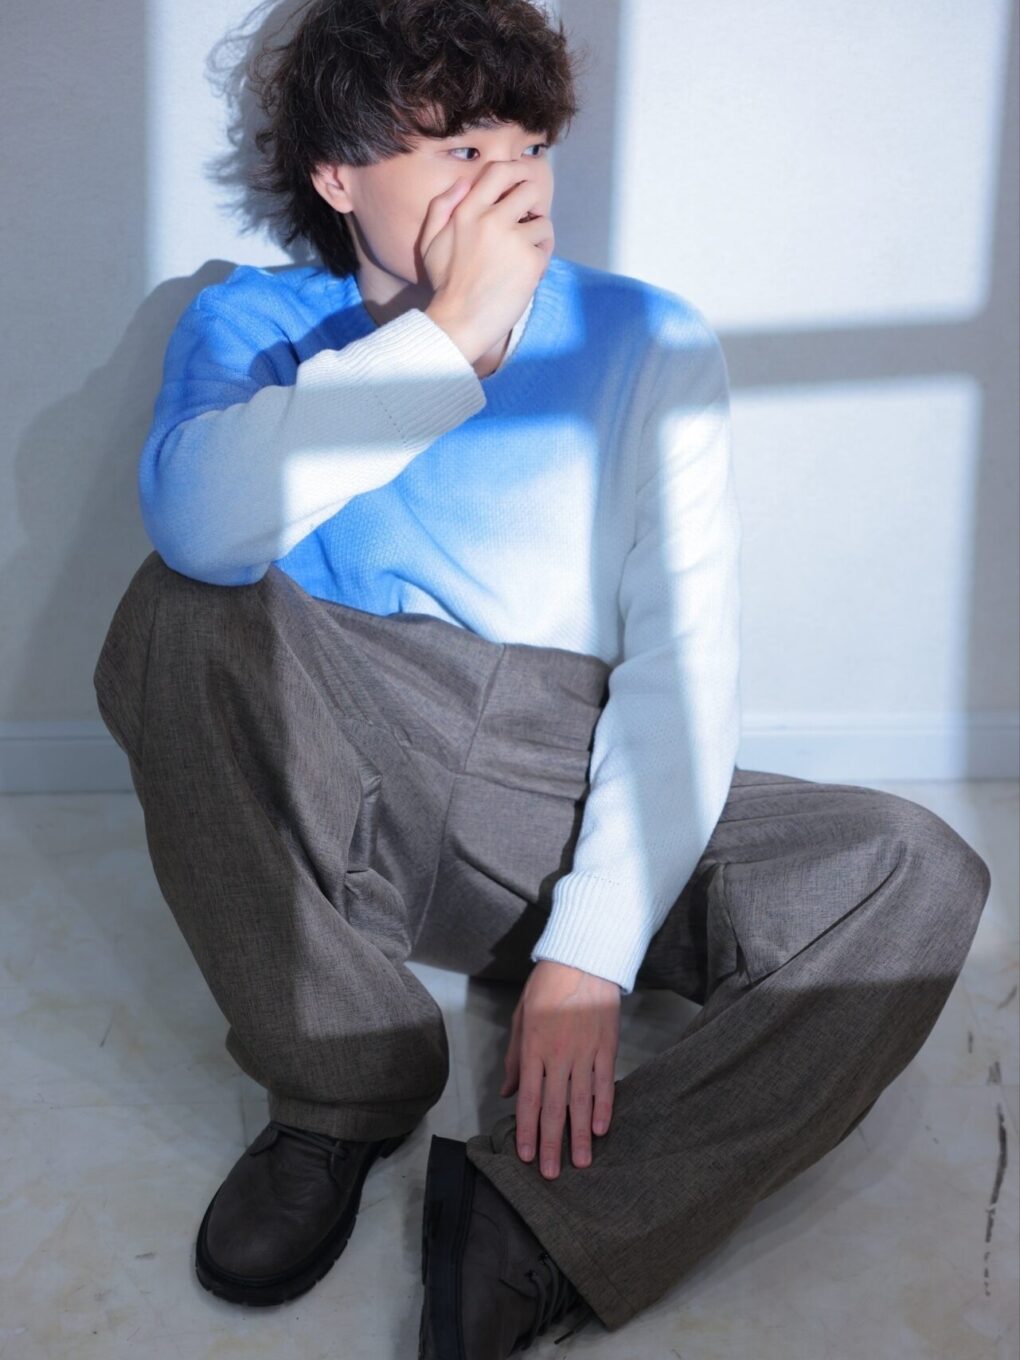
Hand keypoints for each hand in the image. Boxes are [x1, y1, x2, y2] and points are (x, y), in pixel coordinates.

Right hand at [420, 161, 553, 365]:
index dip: (515, 171)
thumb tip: (463, 183)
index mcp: (467, 211)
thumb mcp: (429, 242)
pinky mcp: (531, 261)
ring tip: (524, 255)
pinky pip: (547, 247)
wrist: (459, 322)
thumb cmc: (444, 285)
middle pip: (529, 190)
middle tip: (526, 222)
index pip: (499, 171)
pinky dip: (541, 258)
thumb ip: (441, 207)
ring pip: (543, 221)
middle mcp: (491, 220)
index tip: (520, 182)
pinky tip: (527, 273)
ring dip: (538, 236)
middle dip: (532, 204)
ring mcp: (514, 239)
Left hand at [499, 960, 620, 1178]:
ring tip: (581, 1163)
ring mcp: (585, 1052)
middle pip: (553, 1108)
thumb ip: (515, 1057)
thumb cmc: (546, 986)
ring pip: (581, 1102)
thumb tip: (508, 1093)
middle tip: (551, 1173)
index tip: (525, 1156)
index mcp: (534, 1048)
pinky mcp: (607, 1047)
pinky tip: (601, 1129)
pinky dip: (604, 1107)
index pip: (528, 1098)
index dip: (526, 1130)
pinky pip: (605, 1083)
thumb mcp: (521, 1016)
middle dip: (551, 1143)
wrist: (582, 960)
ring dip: (580, 1135)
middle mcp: (558, 1055)